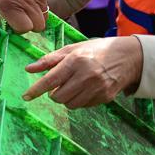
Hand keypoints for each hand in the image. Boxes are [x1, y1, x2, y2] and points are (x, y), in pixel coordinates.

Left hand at [0, 0, 48, 32]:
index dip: (17, 29)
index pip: (24, 28)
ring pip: (44, 15)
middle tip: (18, 18)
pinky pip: (44, 3)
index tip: (11, 23)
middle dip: (29, 25)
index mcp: (8, 3)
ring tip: (22, 6)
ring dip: (34, 15)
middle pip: (38, 26)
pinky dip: (37, 4)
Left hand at [22, 36, 143, 108]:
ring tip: (74, 85)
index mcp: (76, 61)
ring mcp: (97, 88)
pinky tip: (86, 88)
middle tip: (59, 85)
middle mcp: (87, 76)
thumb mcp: (73, 49)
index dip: (36, 90)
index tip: (25, 96)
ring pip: (70, 104)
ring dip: (66, 98)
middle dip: (53, 93)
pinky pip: (83, 106)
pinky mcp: (105, 97)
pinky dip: (79, 100)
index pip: (50, 80)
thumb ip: (50, 59)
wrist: (129, 57)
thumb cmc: (96, 50)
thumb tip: (29, 69)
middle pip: (58, 97)